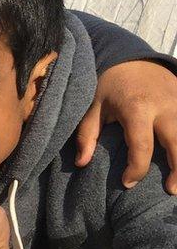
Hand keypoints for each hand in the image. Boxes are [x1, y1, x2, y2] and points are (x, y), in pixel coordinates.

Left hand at [75, 60, 176, 193]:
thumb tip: (81, 163)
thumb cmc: (108, 85)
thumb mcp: (93, 107)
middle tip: (172, 190)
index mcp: (138, 108)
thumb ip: (87, 135)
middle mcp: (165, 106)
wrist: (131, 57)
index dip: (136, 168)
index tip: (127, 182)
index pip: (141, 145)